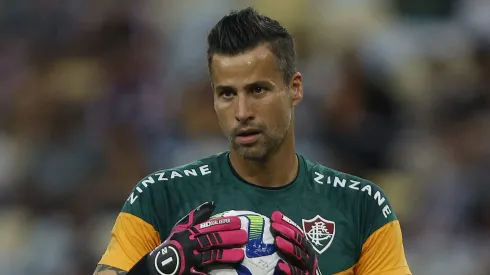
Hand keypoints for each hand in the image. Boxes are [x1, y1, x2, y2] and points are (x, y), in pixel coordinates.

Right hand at [128, 202, 247, 274]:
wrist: (158, 264)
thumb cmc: (174, 243)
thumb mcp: (182, 227)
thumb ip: (197, 216)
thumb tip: (211, 204)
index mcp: (190, 232)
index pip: (209, 226)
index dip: (224, 223)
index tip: (238, 221)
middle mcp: (191, 244)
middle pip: (212, 239)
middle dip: (229, 237)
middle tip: (244, 236)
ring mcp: (191, 259)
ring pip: (211, 255)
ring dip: (226, 255)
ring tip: (240, 255)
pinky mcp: (189, 272)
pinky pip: (201, 274)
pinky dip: (208, 274)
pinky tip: (223, 274)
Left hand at [270, 211, 320, 274]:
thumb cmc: (293, 263)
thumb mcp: (288, 248)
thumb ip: (283, 233)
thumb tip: (275, 214)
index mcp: (305, 246)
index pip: (297, 232)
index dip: (287, 223)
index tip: (275, 217)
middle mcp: (308, 254)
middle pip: (299, 241)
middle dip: (287, 232)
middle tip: (274, 226)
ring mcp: (307, 266)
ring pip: (299, 255)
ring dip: (289, 246)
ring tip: (277, 241)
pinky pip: (297, 272)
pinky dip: (290, 268)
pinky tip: (280, 265)